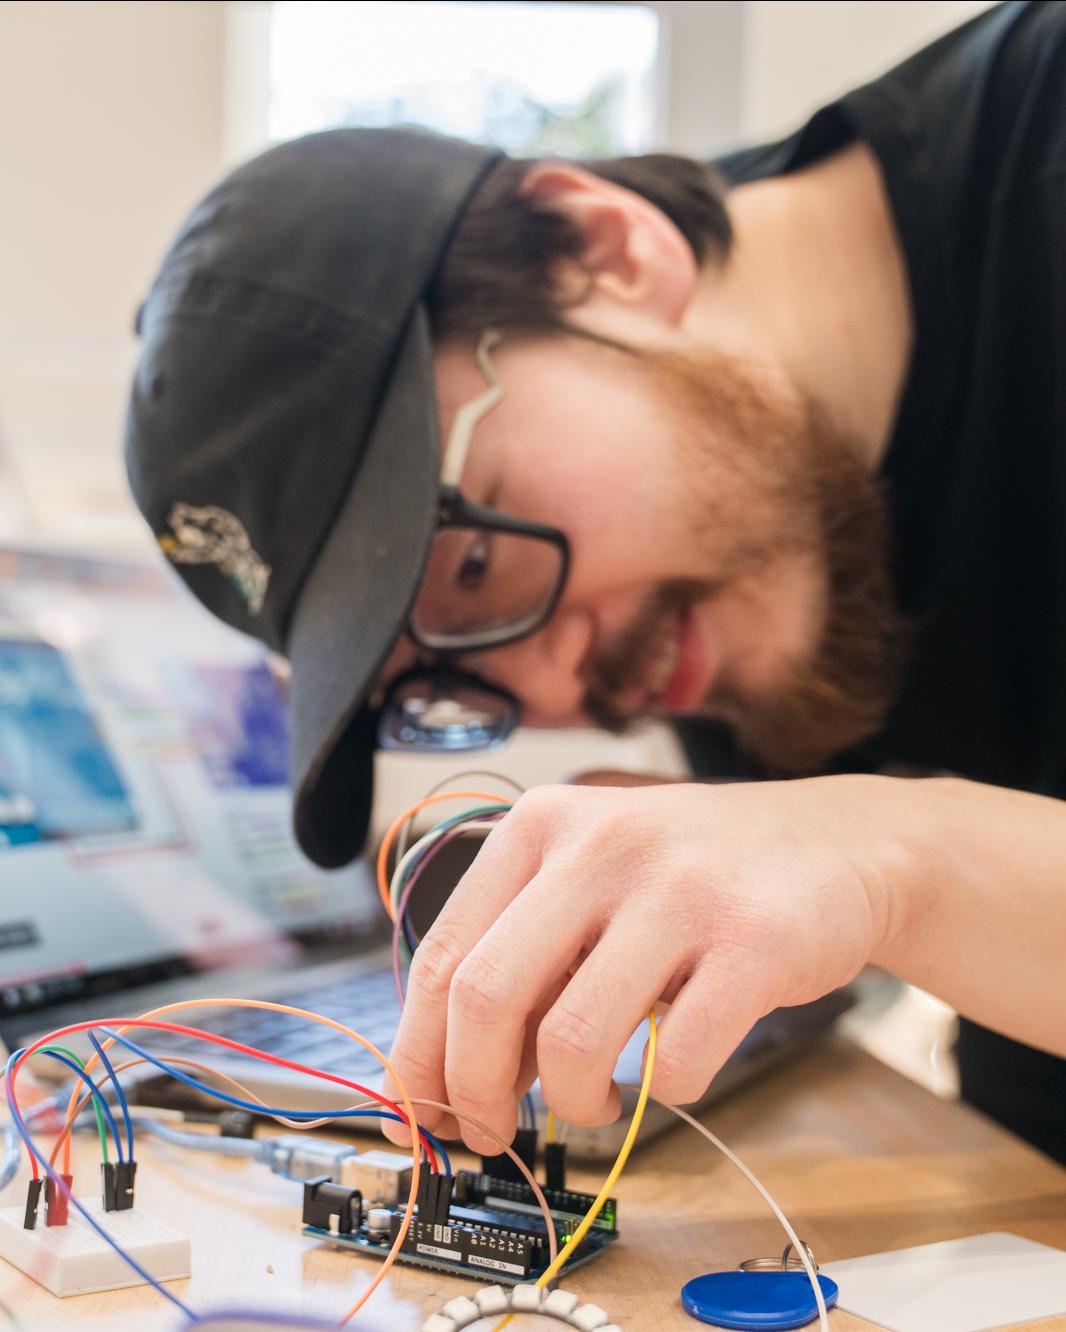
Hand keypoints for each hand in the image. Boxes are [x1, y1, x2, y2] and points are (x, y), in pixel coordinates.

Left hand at [382, 776, 901, 1152]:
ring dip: (570, 1102)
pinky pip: (676, 1060)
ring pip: (571, 1040)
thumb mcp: (591, 878)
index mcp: (543, 824)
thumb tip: (449, 1074)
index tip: (421, 1113)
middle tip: (491, 1129)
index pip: (445, 956)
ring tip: (592, 1101)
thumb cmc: (696, 876)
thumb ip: (524, 952)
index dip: (420, 1053)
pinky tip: (672, 1072)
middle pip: (486, 1000)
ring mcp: (679, 889)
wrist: (840, 844)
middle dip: (473, 1092)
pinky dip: (663, 1093)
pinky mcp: (752, 941)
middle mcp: (601, 844)